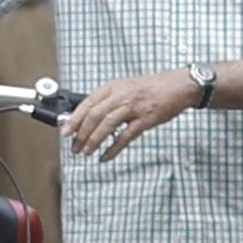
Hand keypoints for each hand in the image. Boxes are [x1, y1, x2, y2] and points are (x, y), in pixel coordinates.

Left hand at [65, 66, 197, 161]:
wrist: (178, 85)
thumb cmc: (151, 88)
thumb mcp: (124, 88)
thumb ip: (107, 101)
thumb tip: (86, 117)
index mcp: (112, 87)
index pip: (87, 103)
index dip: (73, 119)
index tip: (64, 131)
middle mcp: (121, 96)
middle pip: (94, 115)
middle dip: (81, 133)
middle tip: (74, 147)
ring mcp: (134, 107)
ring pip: (107, 125)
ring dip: (94, 140)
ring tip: (86, 152)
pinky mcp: (146, 119)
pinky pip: (126, 136)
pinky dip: (114, 148)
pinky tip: (106, 156)